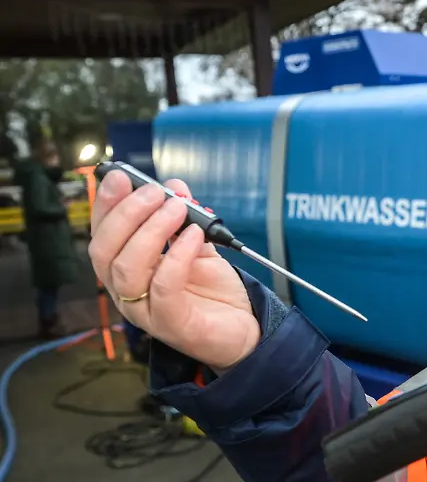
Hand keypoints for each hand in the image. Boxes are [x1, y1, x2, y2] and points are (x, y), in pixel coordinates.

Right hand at [88, 170, 260, 373]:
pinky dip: (177, 255)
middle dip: (126, 214)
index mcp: (127, 270)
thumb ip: (185, 218)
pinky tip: (194, 235)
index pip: (102, 235)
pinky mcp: (172, 324)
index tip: (121, 177)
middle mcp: (127, 292)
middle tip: (155, 192)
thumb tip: (175, 185)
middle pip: (105, 251)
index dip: (106, 205)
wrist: (246, 327)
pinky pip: (163, 287)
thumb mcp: (198, 246)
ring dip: (151, 229)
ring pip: (127, 268)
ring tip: (178, 208)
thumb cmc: (215, 290)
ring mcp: (146, 311)